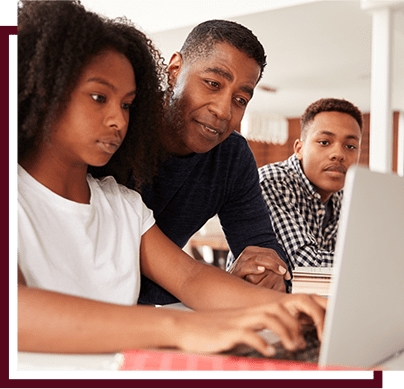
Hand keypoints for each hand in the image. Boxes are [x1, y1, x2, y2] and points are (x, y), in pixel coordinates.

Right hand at [171, 293, 326, 355]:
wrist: (183, 326)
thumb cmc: (208, 329)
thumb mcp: (233, 329)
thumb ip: (251, 332)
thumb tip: (268, 343)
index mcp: (248, 313)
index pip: (277, 308)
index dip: (294, 319)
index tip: (303, 335)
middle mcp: (245, 314)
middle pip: (277, 309)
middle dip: (294, 325)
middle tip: (301, 342)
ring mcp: (236, 322)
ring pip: (267, 317)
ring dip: (284, 332)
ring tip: (292, 347)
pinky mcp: (227, 332)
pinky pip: (248, 334)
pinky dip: (262, 342)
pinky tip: (269, 351)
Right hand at [228, 246, 290, 291]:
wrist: (228, 285)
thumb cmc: (245, 278)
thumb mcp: (258, 270)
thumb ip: (269, 267)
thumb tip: (287, 273)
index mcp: (252, 251)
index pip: (270, 252)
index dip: (281, 262)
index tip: (287, 274)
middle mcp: (246, 254)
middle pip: (266, 254)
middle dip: (278, 263)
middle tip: (285, 273)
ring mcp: (241, 262)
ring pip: (258, 259)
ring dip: (271, 265)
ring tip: (280, 272)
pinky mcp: (236, 271)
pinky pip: (246, 267)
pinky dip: (255, 268)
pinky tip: (262, 270)